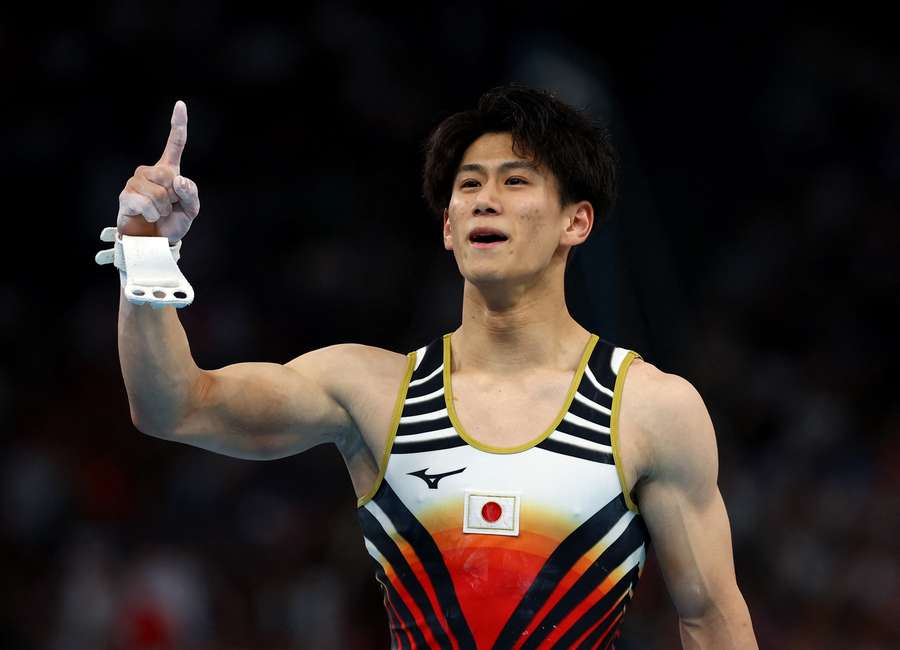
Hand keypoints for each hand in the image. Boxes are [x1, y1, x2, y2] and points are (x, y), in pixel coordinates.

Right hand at [117, 101, 199, 242]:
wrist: (155, 243)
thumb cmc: (173, 224)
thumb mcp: (192, 210)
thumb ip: (191, 194)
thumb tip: (178, 180)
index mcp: (169, 171)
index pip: (175, 144)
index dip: (178, 124)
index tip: (180, 104)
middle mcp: (150, 172)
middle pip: (168, 175)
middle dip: (174, 197)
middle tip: (169, 208)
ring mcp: (135, 182)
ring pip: (158, 192)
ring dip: (163, 209)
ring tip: (158, 214)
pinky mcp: (126, 196)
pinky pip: (146, 203)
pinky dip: (153, 214)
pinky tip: (148, 217)